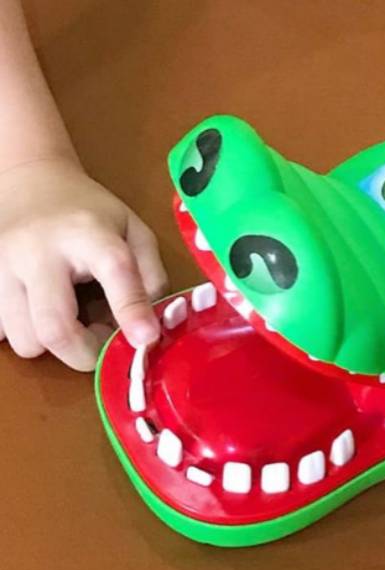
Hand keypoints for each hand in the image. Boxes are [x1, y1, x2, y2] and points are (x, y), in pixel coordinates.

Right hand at [0, 157, 168, 370]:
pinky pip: (0, 334)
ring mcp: (1, 267)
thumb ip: (151, 275)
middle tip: (102, 340)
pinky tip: (41, 314)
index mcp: (88, 233)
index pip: (115, 271)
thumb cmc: (91, 214)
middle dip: (85, 353)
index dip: (132, 310)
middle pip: (55, 328)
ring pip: (25, 341)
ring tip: (72, 321)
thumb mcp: (134, 231)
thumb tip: (149, 327)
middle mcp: (38, 251)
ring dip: (56, 346)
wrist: (29, 182)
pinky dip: (26, 336)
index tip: (146, 340)